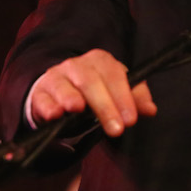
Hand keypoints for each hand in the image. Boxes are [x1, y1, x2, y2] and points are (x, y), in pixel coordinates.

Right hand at [29, 49, 156, 136]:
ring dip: (71, 97)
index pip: (114, 74)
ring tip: (78, 109)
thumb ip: (135, 99)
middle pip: (91, 81)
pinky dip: (48, 107)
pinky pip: (43, 99)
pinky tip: (55, 115)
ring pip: (64, 86)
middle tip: (116, 129)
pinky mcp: (40, 94)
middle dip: (105, 106)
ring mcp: (56, 78)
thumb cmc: (95, 93)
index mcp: (100, 61)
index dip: (123, 96)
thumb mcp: (117, 92)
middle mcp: (77, 65)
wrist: (60, 93)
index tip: (130, 119)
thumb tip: (150, 110)